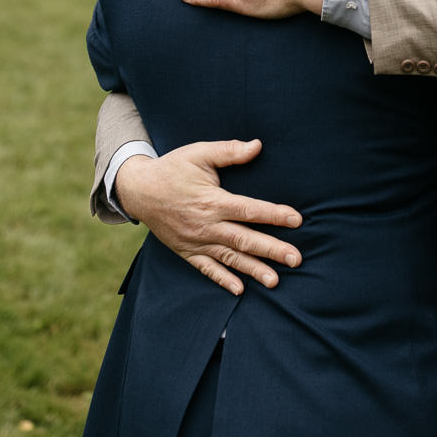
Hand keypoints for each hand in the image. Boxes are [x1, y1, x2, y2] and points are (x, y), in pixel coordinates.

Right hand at [112, 139, 303, 294]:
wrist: (139, 190)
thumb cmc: (173, 168)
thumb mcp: (199, 153)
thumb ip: (229, 151)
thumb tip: (257, 145)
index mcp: (212, 201)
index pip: (249, 210)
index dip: (274, 215)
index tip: (297, 220)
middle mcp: (206, 225)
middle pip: (244, 239)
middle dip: (271, 249)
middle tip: (295, 258)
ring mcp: (195, 241)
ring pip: (229, 258)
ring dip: (253, 270)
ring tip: (275, 281)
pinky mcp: (186, 251)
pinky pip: (206, 269)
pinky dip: (222, 280)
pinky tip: (239, 290)